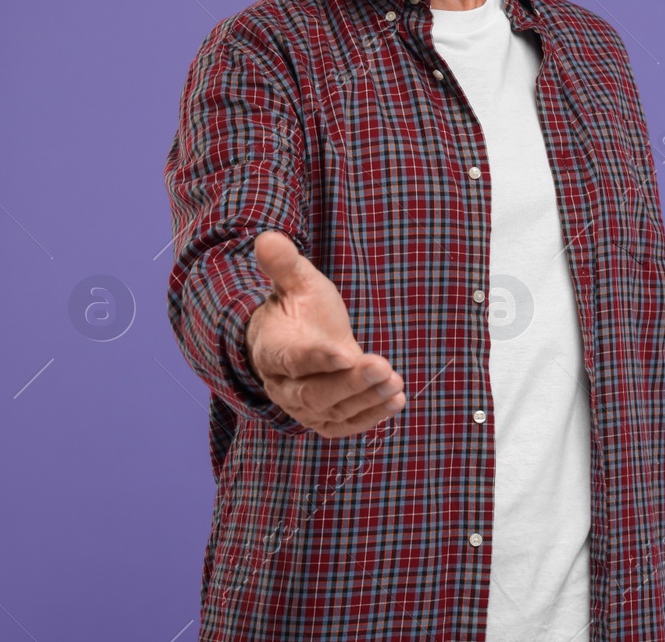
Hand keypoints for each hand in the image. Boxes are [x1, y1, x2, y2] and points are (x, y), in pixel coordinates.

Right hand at [246, 230, 404, 437]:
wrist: (297, 338)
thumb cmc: (298, 307)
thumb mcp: (296, 281)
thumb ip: (284, 264)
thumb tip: (268, 237)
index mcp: (272, 350)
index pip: (292, 359)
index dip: (318, 358)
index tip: (346, 353)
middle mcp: (283, 386)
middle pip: (314, 393)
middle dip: (350, 383)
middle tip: (384, 367)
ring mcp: (303, 406)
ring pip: (333, 412)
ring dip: (366, 400)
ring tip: (396, 384)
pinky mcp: (324, 418)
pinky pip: (344, 425)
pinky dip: (370, 417)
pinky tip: (396, 402)